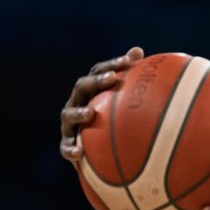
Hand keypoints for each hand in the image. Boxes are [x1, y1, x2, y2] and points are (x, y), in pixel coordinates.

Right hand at [59, 46, 143, 163]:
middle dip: (95, 81)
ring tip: (90, 113)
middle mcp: (77, 103)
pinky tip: (79, 152)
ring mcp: (69, 124)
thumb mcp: (125, 106)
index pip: (99, 73)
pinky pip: (65, 147)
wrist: (97, 156)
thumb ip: (134, 84)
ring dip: (78, 112)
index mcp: (91, 92)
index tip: (127, 61)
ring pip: (68, 115)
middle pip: (82, 87)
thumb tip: (144, 53)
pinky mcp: (66, 144)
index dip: (111, 65)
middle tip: (111, 78)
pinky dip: (70, 149)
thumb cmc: (114, 125)